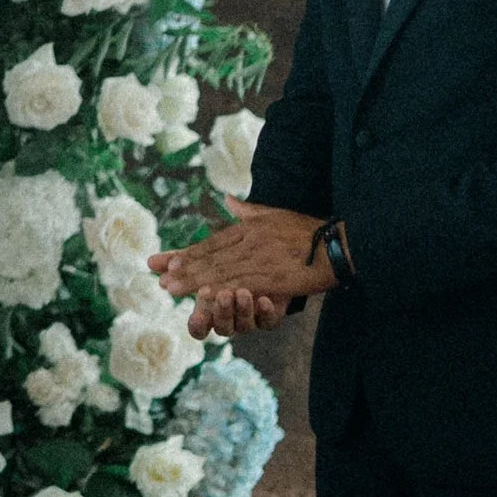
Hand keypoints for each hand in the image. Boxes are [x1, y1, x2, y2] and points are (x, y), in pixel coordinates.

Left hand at [160, 203, 332, 338]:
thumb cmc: (307, 230)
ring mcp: (260, 259)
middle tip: (161, 281)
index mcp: (248, 228)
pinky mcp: (272, 277)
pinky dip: (222, 291)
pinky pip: (242, 284)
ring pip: (221, 272)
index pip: (211, 243)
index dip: (188, 254)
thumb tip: (226, 198)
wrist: (335, 245)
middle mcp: (250, 241)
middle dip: (184, 270)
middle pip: (211, 258)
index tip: (166, 262)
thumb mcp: (273, 213)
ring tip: (173, 290)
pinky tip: (207, 299)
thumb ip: (247, 210)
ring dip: (195, 282)